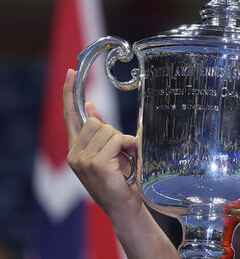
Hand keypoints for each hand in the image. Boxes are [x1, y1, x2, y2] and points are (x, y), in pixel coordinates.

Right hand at [63, 69, 141, 222]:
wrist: (125, 207)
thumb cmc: (120, 180)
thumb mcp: (109, 152)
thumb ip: (100, 130)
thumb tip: (90, 106)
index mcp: (76, 148)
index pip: (70, 115)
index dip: (70, 93)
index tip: (71, 72)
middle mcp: (74, 154)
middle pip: (97, 121)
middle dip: (115, 134)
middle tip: (122, 155)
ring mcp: (82, 160)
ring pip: (109, 130)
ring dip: (124, 143)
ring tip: (125, 162)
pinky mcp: (96, 165)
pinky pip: (118, 140)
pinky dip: (129, 148)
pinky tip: (127, 166)